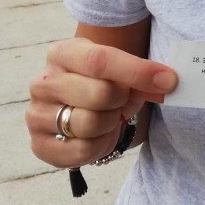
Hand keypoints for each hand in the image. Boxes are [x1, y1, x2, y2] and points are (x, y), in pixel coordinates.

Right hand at [26, 37, 177, 167]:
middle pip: (99, 93)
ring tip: (109, 117)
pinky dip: (99, 146)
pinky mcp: (39, 144)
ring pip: (90, 123)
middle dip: (122, 101)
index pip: (100, 60)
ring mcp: (36, 114)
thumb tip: (168, 81)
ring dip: (111, 123)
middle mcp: (43, 82)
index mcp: (63, 54)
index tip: (168, 80)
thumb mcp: (121, 72)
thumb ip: (143, 75)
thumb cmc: (104, 83)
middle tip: (123, 101)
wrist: (81, 108)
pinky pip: (81, 150)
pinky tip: (98, 136)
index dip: (137, 72)